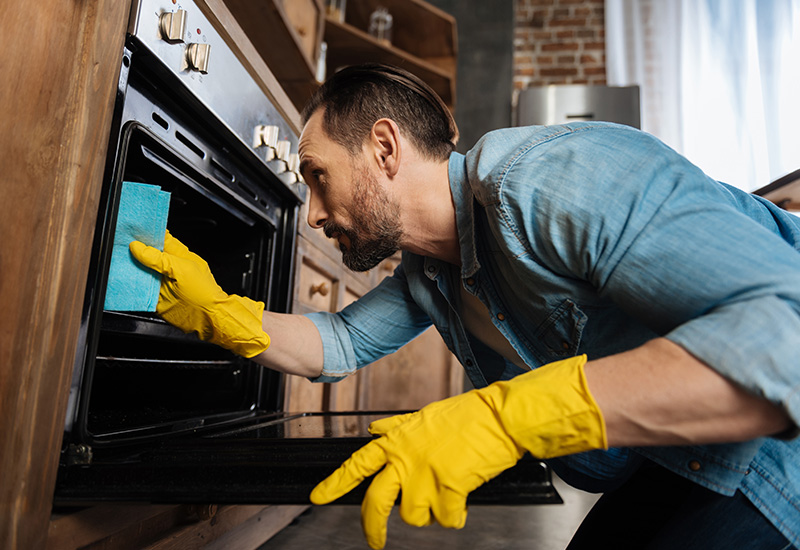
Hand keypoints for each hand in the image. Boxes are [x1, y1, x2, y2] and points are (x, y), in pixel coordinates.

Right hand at [129, 231, 269, 357]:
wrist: (208, 318)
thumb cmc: (204, 292)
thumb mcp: (182, 269)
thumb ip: (160, 259)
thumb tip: (137, 247)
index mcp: (177, 254)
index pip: (159, 238)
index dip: (145, 233)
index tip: (129, 229)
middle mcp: (167, 267)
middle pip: (146, 254)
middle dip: (132, 251)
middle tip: (117, 246)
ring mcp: (160, 282)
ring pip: (139, 271)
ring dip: (128, 268)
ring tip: (115, 261)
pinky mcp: (154, 297)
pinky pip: (138, 289)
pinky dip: (129, 286)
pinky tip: (120, 281)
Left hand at [310, 355, 606, 548]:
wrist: (499, 417)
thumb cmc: (466, 416)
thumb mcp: (423, 416)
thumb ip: (395, 428)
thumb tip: (374, 430)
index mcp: (397, 441)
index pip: (357, 464)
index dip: (335, 483)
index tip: (317, 497)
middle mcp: (405, 460)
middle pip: (376, 503)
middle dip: (373, 528)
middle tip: (375, 542)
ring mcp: (425, 476)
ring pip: (414, 516)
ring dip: (431, 512)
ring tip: (446, 491)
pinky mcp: (448, 489)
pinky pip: (446, 520)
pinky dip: (456, 514)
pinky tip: (463, 495)